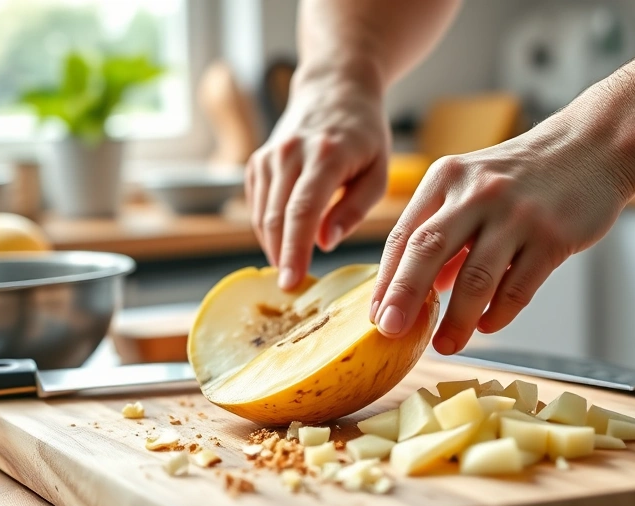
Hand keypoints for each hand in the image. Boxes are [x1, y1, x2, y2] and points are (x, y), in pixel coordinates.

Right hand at [246, 71, 389, 289]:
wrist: (334, 90)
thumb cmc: (364, 135)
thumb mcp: (378, 171)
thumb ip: (354, 208)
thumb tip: (325, 242)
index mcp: (325, 154)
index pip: (302, 211)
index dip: (294, 251)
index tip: (292, 282)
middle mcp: (290, 153)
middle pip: (276, 217)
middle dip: (281, 257)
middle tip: (291, 287)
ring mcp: (269, 156)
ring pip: (261, 214)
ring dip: (273, 246)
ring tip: (290, 268)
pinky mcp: (257, 161)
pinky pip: (256, 205)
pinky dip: (267, 228)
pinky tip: (283, 241)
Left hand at [370, 116, 634, 354]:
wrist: (593, 147)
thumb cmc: (524, 175)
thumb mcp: (472, 188)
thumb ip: (444, 235)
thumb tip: (418, 290)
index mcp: (446, 179)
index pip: (404, 234)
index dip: (387, 279)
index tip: (377, 316)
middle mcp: (476, 193)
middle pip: (428, 250)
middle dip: (404, 295)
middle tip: (391, 331)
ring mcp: (516, 214)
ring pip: (476, 277)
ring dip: (457, 319)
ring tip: (446, 345)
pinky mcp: (552, 236)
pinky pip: (518, 286)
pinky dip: (500, 313)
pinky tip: (488, 326)